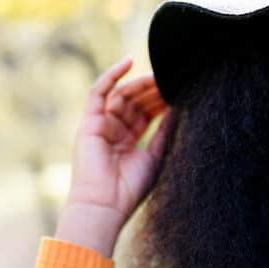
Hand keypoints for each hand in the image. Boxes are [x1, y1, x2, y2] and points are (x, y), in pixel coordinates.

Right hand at [56, 57, 173, 253]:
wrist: (105, 206)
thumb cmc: (130, 190)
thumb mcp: (155, 156)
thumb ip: (165, 132)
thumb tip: (180, 109)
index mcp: (128, 141)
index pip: (146, 113)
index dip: (161, 100)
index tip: (180, 90)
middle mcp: (113, 131)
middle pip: (135, 101)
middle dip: (154, 90)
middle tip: (173, 78)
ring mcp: (100, 125)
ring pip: (121, 94)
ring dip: (140, 83)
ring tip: (160, 75)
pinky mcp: (88, 122)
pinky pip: (99, 91)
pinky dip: (112, 75)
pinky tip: (129, 61)